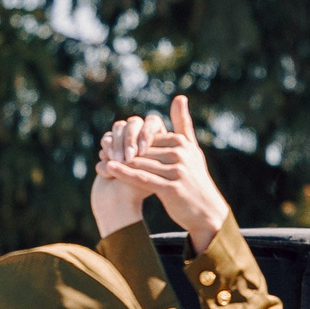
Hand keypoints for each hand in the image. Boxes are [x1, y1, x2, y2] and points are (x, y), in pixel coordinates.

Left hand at [101, 95, 229, 253]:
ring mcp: (177, 172)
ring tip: (102, 161)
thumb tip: (179, 96)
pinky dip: (124, 173)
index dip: (131, 141)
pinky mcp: (172, 189)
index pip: (149, 137)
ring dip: (119, 163)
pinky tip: (109, 169)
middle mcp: (181, 155)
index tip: (113, 143)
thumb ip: (183, 123)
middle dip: (123, 152)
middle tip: (103, 153)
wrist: (207, 211)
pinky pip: (143, 178)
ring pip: (141, 164)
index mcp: (182, 143)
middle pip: (143, 150)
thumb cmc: (195, 179)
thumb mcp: (191, 149)